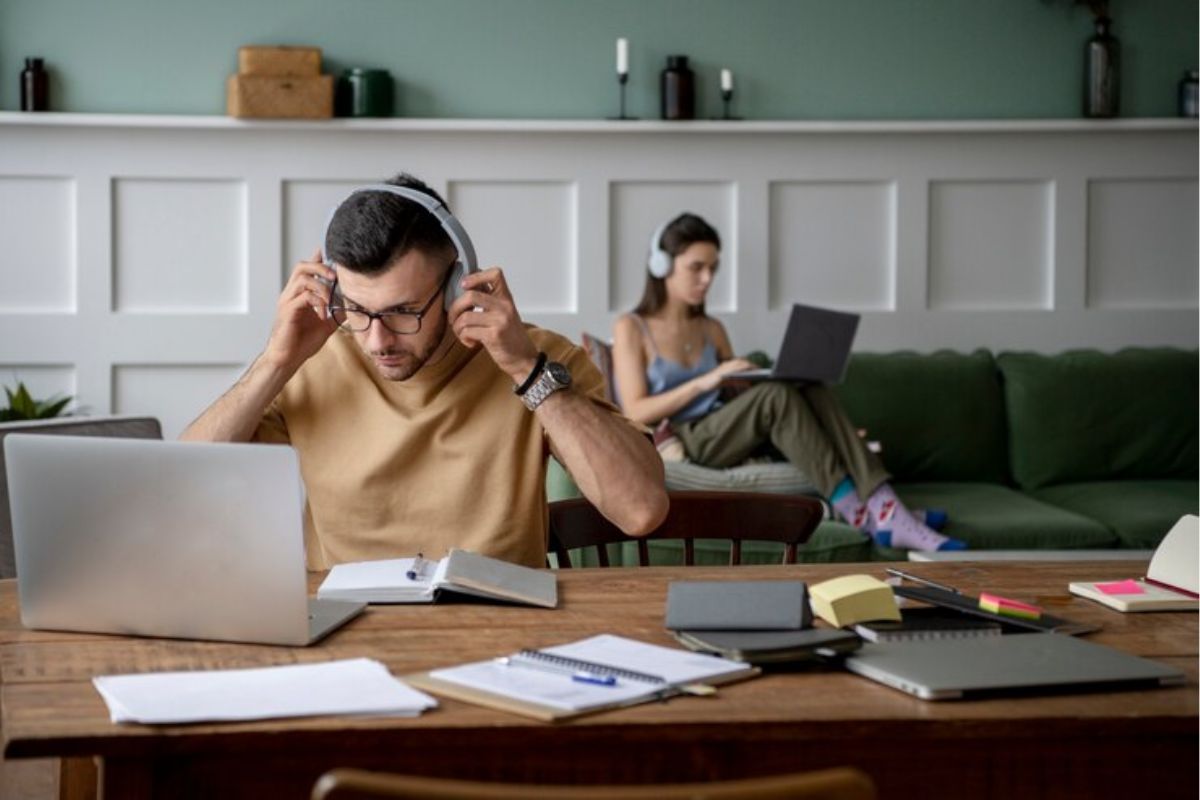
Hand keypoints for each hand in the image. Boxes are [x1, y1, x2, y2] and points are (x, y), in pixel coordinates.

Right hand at [263, 249, 338, 371]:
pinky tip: (322, 315)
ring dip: (321, 286)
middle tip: (335, 278)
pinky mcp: (288, 311)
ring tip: (330, 300)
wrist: (288, 359)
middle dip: (320, 268)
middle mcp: (291, 294)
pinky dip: (317, 302)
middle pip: (302, 267)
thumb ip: (336, 313)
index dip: (316, 260)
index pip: (305, 270)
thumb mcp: (326, 324)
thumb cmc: (302, 342)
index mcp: (299, 295)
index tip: (328, 254)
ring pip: (302, 278)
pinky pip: (304, 297)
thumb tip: (352, 307)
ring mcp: (288, 301)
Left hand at [448, 267, 539, 382]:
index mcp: (506, 298)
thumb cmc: (510, 337)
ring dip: (456, 327)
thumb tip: (465, 288)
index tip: (464, 285)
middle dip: (455, 308)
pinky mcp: (494, 336)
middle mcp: (504, 307)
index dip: (476, 276)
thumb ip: (489, 301)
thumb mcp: (504, 314)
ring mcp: (500, 321)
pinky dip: (463, 338)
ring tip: (462, 333)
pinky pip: (467, 332)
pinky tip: (470, 342)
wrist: (523, 359)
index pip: (495, 274)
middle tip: (454, 318)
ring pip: (465, 317)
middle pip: (470, 295)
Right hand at [696, 357, 755, 391]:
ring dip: (748, 365)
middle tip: (758, 367)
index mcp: (727, 366)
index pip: (740, 362)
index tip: (757, 367)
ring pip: (739, 364)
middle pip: (741, 361)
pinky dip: (741, 368)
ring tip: (755, 369)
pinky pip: (734, 369)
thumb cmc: (714, 383)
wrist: (702, 384)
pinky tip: (747, 371)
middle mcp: (726, 365)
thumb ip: (738, 382)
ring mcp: (724, 367)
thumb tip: (748, 383)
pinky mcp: (723, 371)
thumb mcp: (728, 382)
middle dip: (750, 364)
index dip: (748, 363)